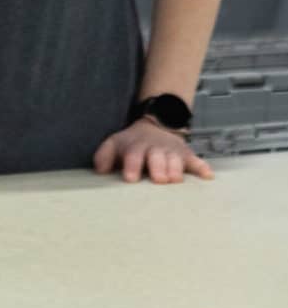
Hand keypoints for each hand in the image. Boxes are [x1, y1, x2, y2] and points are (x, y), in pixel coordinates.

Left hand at [93, 119, 213, 183]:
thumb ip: (104, 156)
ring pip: (176, 160)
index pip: (132, 155)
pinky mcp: (186, 155)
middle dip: (157, 168)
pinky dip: (202, 167)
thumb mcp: (114, 144)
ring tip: (175, 180)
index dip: (131, 166)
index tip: (130, 178)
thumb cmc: (132, 143)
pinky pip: (196, 161)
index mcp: (136, 147)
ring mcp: (172, 152)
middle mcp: (155, 149)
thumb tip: (100, 171)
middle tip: (158, 179)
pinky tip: (208, 175)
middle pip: (157, 158)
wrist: (155, 127)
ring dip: (176, 169)